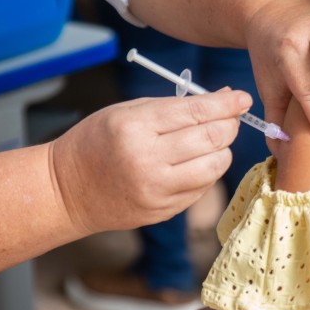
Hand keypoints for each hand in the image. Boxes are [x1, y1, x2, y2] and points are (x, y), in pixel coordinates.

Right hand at [49, 91, 250, 234]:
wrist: (67, 190)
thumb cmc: (96, 142)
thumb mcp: (125, 112)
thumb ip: (174, 105)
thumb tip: (223, 99)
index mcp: (135, 127)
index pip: (196, 112)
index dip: (226, 104)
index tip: (242, 98)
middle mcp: (147, 160)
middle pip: (212, 138)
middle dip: (229, 124)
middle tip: (230, 118)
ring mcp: (156, 190)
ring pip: (215, 166)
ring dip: (222, 150)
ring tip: (212, 141)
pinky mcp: (163, 211)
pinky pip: (203, 188)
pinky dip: (207, 171)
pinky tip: (196, 163)